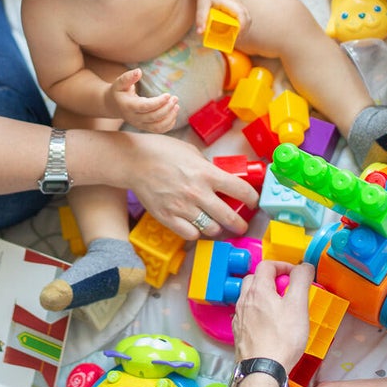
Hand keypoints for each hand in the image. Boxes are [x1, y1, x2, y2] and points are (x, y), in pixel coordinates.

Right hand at [109, 69, 178, 132]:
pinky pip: (159, 130)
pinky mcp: (145, 127)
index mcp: (128, 106)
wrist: (113, 106)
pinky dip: (168, 124)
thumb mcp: (120, 83)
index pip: (145, 107)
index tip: (168, 95)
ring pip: (157, 127)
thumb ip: (128, 77)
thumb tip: (139, 71)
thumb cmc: (118, 91)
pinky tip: (173, 113)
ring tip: (176, 106)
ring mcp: (139, 124)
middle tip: (175, 98)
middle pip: (153, 117)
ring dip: (170, 117)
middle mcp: (134, 118)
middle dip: (167, 108)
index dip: (158, 102)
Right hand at [121, 132, 257, 238]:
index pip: (241, 190)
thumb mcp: (191, 152)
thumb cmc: (161, 151)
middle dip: (239, 224)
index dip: (252, 198)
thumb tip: (220, 179)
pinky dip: (195, 232)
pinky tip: (194, 225)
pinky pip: (190, 234)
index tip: (252, 201)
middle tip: (240, 226)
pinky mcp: (168, 218)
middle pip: (230, 217)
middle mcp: (198, 193)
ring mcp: (182, 207)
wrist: (133, 161)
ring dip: (216, 228)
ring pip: (211, 229)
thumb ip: (208, 168)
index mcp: (207, 173)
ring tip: (215, 225)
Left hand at [196, 0, 251, 38]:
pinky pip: (245, 19)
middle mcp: (238, 4)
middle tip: (234, 40)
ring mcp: (240, 6)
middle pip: (248, 19)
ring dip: (243, 30)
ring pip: (248, 19)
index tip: (236, 36)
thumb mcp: (201, 4)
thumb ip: (201, 17)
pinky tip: (233, 32)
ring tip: (234, 38)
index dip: (242, 27)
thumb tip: (200, 32)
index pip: (242, 15)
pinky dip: (242, 27)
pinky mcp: (239, 8)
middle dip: (243, 31)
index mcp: (231, 3)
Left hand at [232, 260, 312, 370]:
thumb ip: (301, 281)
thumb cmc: (282, 338)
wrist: (262, 369)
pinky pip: (247, 313)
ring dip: (264, 295)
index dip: (283, 265)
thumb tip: (304, 266)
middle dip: (271, 279)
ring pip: (249, 296)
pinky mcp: (239, 332)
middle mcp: (244, 300)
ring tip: (280, 307)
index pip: (267, 265)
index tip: (296, 274)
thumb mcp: (298, 305)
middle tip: (287, 290)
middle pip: (254, 278)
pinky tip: (269, 323)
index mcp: (258, 290)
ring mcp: (239, 317)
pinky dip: (258, 311)